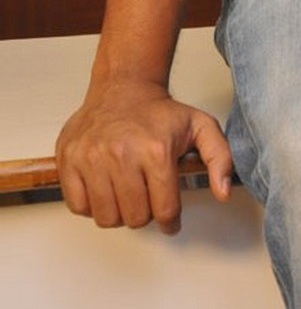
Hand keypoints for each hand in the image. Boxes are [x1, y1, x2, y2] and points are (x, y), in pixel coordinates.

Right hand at [56, 79, 233, 233]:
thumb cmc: (160, 112)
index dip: (171, 221)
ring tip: (127, 192)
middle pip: (136, 218)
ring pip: (107, 218)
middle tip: (147, 196)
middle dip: (146, 214)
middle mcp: (122, 155)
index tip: (171, 220)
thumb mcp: (201, 127)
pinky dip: (92, 205)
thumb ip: (220, 159)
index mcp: (156, 151)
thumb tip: (222, 192)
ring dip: (119, 212)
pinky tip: (105, 187)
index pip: (165, 210)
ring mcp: (92, 158)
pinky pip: (79, 207)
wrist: (124, 87)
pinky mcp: (70, 160)